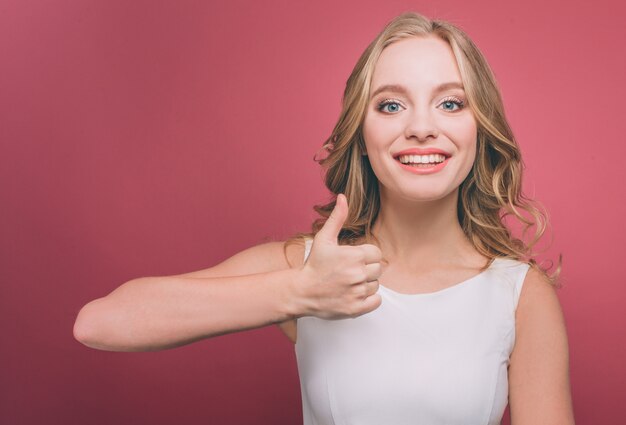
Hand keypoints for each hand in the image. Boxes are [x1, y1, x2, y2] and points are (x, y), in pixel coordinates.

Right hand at [298, 193, 382, 319]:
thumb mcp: (324, 238)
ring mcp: (357, 292)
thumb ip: (337, 217)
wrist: (301, 291)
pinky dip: (369, 299)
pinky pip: (376, 301)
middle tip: (350, 271)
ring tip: (349, 283)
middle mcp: (358, 274)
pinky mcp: (356, 308)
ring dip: (366, 284)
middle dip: (366, 269)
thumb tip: (343, 197)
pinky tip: (355, 293)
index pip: (377, 254)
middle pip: (378, 269)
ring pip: (376, 285)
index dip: (366, 256)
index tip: (354, 259)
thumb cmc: (313, 264)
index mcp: (354, 256)